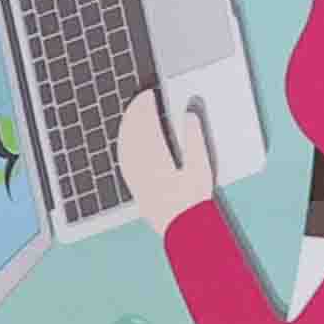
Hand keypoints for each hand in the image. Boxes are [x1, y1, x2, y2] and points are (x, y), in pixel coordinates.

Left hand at [115, 84, 220, 229]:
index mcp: (156, 159)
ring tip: (134, 112)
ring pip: (124, 143)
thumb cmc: (194, 200)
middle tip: (141, 98)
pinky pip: (122, 156)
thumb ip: (194, 139)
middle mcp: (140, 166)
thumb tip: (188, 114)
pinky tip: (127, 137)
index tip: (149, 94)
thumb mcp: (201, 168)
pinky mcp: (133, 184)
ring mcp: (134, 176)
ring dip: (128, 124)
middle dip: (135, 112)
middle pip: (132, 131)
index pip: (146, 123)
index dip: (146, 106)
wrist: (183, 229)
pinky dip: (123, 141)